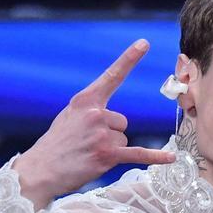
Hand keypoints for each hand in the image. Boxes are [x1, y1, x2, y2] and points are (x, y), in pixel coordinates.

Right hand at [13, 39, 175, 209]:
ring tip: (89, 154)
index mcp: (85, 100)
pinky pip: (138, 154)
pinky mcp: (107, 154)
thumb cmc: (56, 144)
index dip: (129, 59)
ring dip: (111, 149)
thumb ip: (91, 110)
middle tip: (87, 144)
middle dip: (110, 134)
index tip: (144, 43)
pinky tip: (171, 157)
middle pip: (122, 122)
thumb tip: (112, 117)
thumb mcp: (69, 117)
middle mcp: (95, 113)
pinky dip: (155, 157)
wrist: (40, 169)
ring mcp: (102, 134)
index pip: (112, 76)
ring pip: (124, 139)